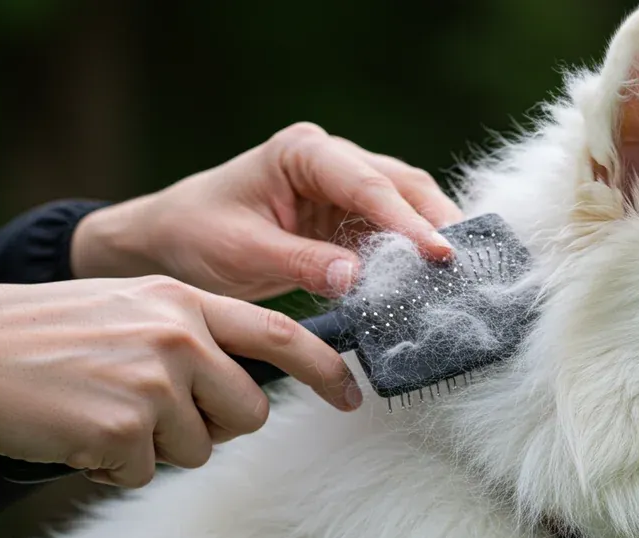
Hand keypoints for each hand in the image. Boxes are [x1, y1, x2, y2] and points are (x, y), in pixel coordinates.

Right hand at [0, 276, 359, 486]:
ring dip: (154, 446)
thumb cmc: (43, 333)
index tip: (351, 394)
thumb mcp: (128, 307)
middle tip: (156, 413)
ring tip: (101, 412)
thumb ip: (190, 332)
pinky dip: (112, 465)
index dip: (323, 368)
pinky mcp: (123, 429)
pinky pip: (145, 472)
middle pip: (247, 411)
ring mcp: (153, 382)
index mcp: (182, 301)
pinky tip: (77, 430)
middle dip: (214, 425)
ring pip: (197, 448)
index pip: (280, 333)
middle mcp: (178, 337)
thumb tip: (242, 379)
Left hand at [70, 122, 463, 300]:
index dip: (406, 219)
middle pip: (400, 186)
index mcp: (302, 152)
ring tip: (459, 276)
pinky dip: (410, 257)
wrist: (172, 241)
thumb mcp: (243, 253)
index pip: (366, 183)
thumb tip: (360, 277)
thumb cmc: (197, 235)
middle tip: (466, 265)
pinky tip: (430, 283)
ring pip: (404, 206)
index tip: (439, 253)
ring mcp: (342, 187)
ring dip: (429, 238)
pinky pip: (389, 235)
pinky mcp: (346, 219)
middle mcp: (330, 160)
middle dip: (435, 223)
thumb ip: (302, 263)